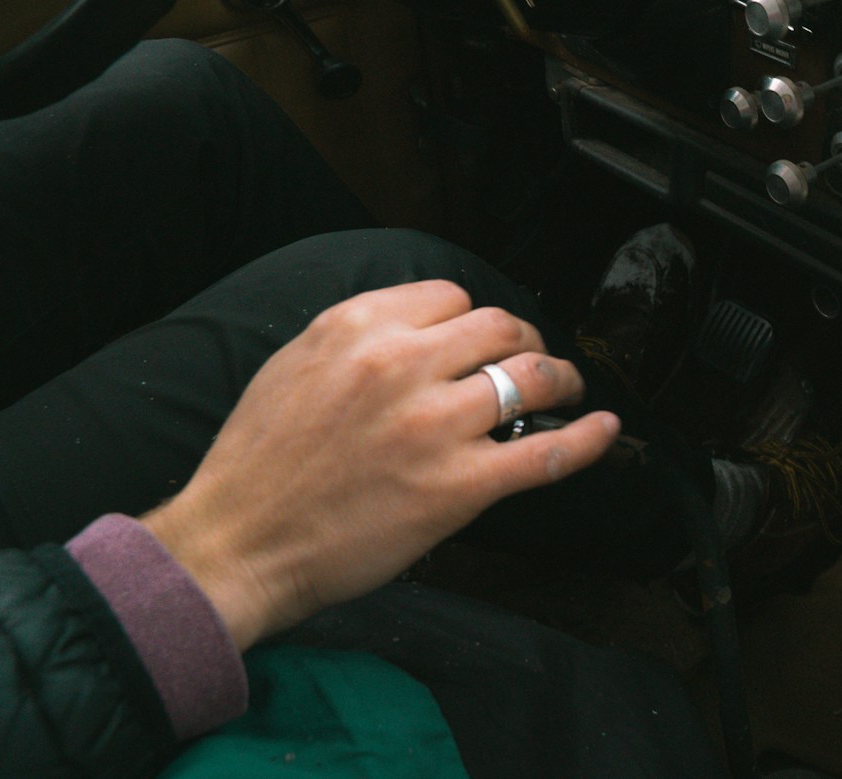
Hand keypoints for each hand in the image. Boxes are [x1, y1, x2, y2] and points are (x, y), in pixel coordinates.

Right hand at [141, 280, 618, 649]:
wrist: (237, 544)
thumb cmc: (258, 464)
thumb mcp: (296, 365)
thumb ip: (361, 338)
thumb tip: (422, 331)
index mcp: (360, 327)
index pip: (453, 297)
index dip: (475, 320)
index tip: (481, 341)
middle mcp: (403, 364)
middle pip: (501, 328)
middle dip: (525, 341)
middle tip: (532, 361)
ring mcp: (436, 426)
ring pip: (532, 377)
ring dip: (561, 380)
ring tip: (566, 390)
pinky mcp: (459, 486)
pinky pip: (545, 453)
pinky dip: (587, 438)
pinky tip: (605, 427)